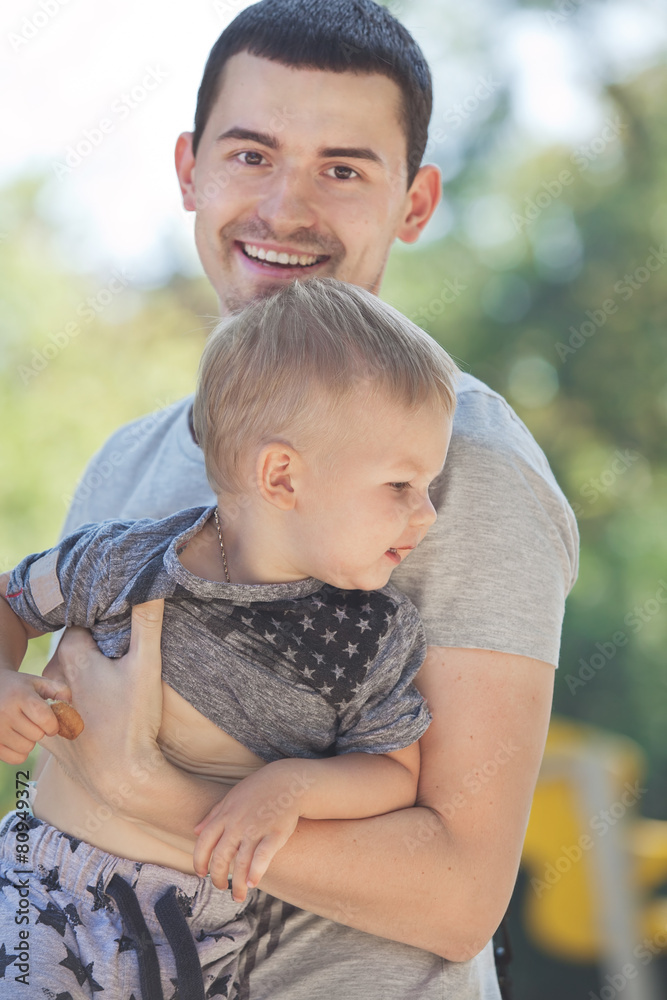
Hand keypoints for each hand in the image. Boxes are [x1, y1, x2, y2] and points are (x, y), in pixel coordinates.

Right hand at [0, 670, 71, 764]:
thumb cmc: (17, 688)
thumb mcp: (37, 682)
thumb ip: (58, 690)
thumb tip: (70, 709)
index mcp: (20, 696)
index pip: (44, 718)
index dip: (53, 724)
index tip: (52, 724)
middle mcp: (5, 713)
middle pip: (37, 735)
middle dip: (41, 730)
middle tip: (34, 722)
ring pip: (26, 748)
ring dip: (31, 740)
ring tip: (24, 728)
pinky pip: (16, 758)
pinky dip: (21, 752)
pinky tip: (17, 739)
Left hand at [40, 600, 164, 805]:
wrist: (123, 776)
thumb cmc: (134, 719)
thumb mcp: (146, 665)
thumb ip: (148, 622)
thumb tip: (152, 585)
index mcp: (72, 656)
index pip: (79, 628)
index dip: (98, 630)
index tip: (114, 638)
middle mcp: (51, 679)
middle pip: (70, 655)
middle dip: (89, 657)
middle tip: (114, 666)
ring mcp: (47, 709)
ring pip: (61, 684)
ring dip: (77, 685)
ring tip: (106, 694)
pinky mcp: (49, 735)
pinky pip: (56, 715)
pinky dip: (70, 714)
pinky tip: (92, 719)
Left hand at [193, 760, 301, 900]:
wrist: (288, 781)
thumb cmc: (258, 790)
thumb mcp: (232, 797)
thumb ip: (213, 814)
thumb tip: (195, 831)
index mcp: (225, 815)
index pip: (204, 842)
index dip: (199, 861)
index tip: (201, 874)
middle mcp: (237, 824)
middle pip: (220, 857)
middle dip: (217, 878)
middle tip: (221, 888)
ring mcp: (256, 829)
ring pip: (241, 863)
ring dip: (237, 885)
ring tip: (238, 896)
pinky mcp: (275, 834)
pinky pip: (263, 856)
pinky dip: (256, 872)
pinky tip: (252, 884)